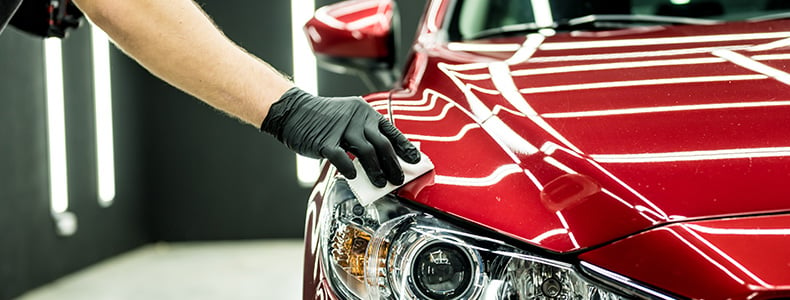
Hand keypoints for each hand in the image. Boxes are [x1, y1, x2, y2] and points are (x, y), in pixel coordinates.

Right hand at [261, 87, 420, 186]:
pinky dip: (350, 169)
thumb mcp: (348, 119)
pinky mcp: (325, 141)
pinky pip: (342, 158)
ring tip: (380, 183)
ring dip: (376, 171)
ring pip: (366, 153)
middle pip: (382, 144)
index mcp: (364, 112)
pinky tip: (353, 177)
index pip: (391, 131)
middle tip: (398, 179)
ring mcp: (340, 129)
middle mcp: (356, 118)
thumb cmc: (323, 120)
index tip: (415, 160)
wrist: (294, 112)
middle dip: (393, 164)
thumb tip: (383, 160)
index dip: (405, 147)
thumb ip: (365, 135)